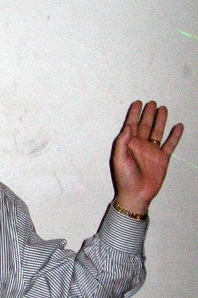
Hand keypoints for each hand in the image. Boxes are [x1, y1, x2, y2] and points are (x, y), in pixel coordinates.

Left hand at [111, 100, 182, 214]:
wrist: (137, 194)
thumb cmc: (125, 178)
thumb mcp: (118, 159)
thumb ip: (122, 142)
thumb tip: (128, 126)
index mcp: (129, 144)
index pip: (132, 125)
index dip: (134, 114)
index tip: (138, 103)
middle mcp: (141, 145)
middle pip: (145, 125)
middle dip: (148, 114)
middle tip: (152, 103)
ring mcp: (152, 151)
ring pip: (157, 131)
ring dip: (160, 121)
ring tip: (163, 109)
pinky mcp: (162, 158)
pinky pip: (170, 144)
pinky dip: (175, 136)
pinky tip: (178, 126)